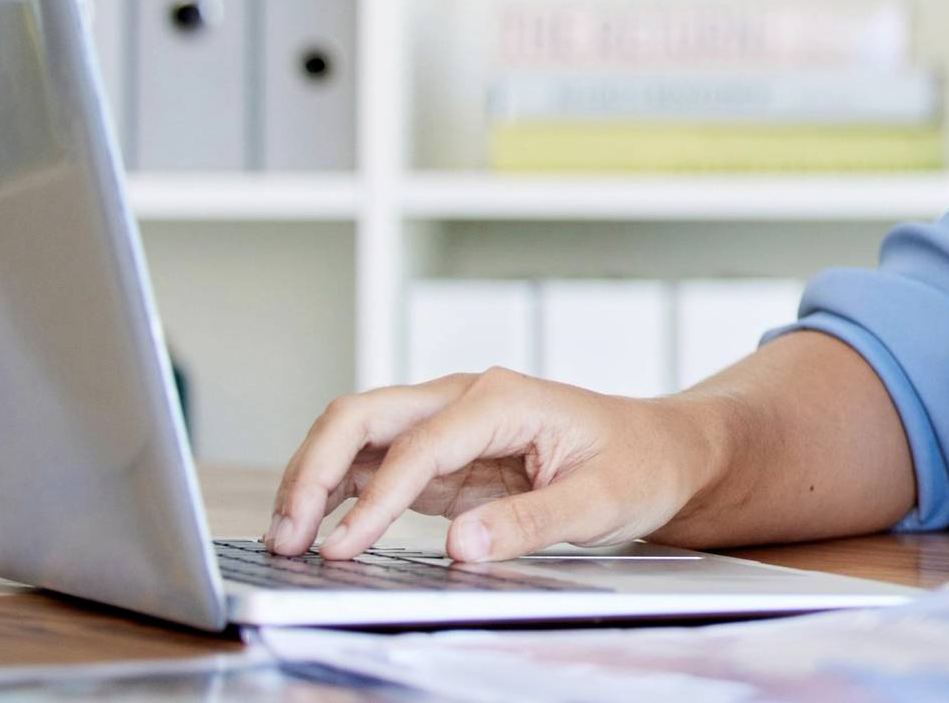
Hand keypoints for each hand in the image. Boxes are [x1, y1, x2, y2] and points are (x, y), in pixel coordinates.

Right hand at [266, 367, 734, 563]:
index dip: (375, 501)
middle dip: (313, 470)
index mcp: (502, 399)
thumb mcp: (601, 502)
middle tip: (287, 538)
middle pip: (363, 416)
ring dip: (313, 479)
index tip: (342, 550)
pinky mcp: (442, 455)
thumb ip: (533, 522)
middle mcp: (465, 399)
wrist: (661, 450)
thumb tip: (463, 545)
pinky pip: (374, 464)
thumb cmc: (639, 465)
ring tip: (287, 541)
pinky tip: (318, 530)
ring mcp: (448, 423)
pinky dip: (338, 492)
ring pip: (356, 434)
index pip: (418, 447)